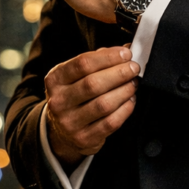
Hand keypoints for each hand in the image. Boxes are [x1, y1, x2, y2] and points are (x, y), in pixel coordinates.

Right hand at [45, 45, 139, 167]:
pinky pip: (110, 122)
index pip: (82, 64)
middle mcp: (58, 101)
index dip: (108, 57)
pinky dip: (125, 109)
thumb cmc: (75, 96)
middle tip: (134, 68)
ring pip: (104, 104)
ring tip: (133, 83)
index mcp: (55, 80)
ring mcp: (70, 122)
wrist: (63, 132)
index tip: (126, 54)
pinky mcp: (84, 138)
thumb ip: (98, 62)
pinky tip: (130, 100)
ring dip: (124, 91)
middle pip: (93, 84)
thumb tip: (125, 50)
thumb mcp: (76, 77)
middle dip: (119, 73)